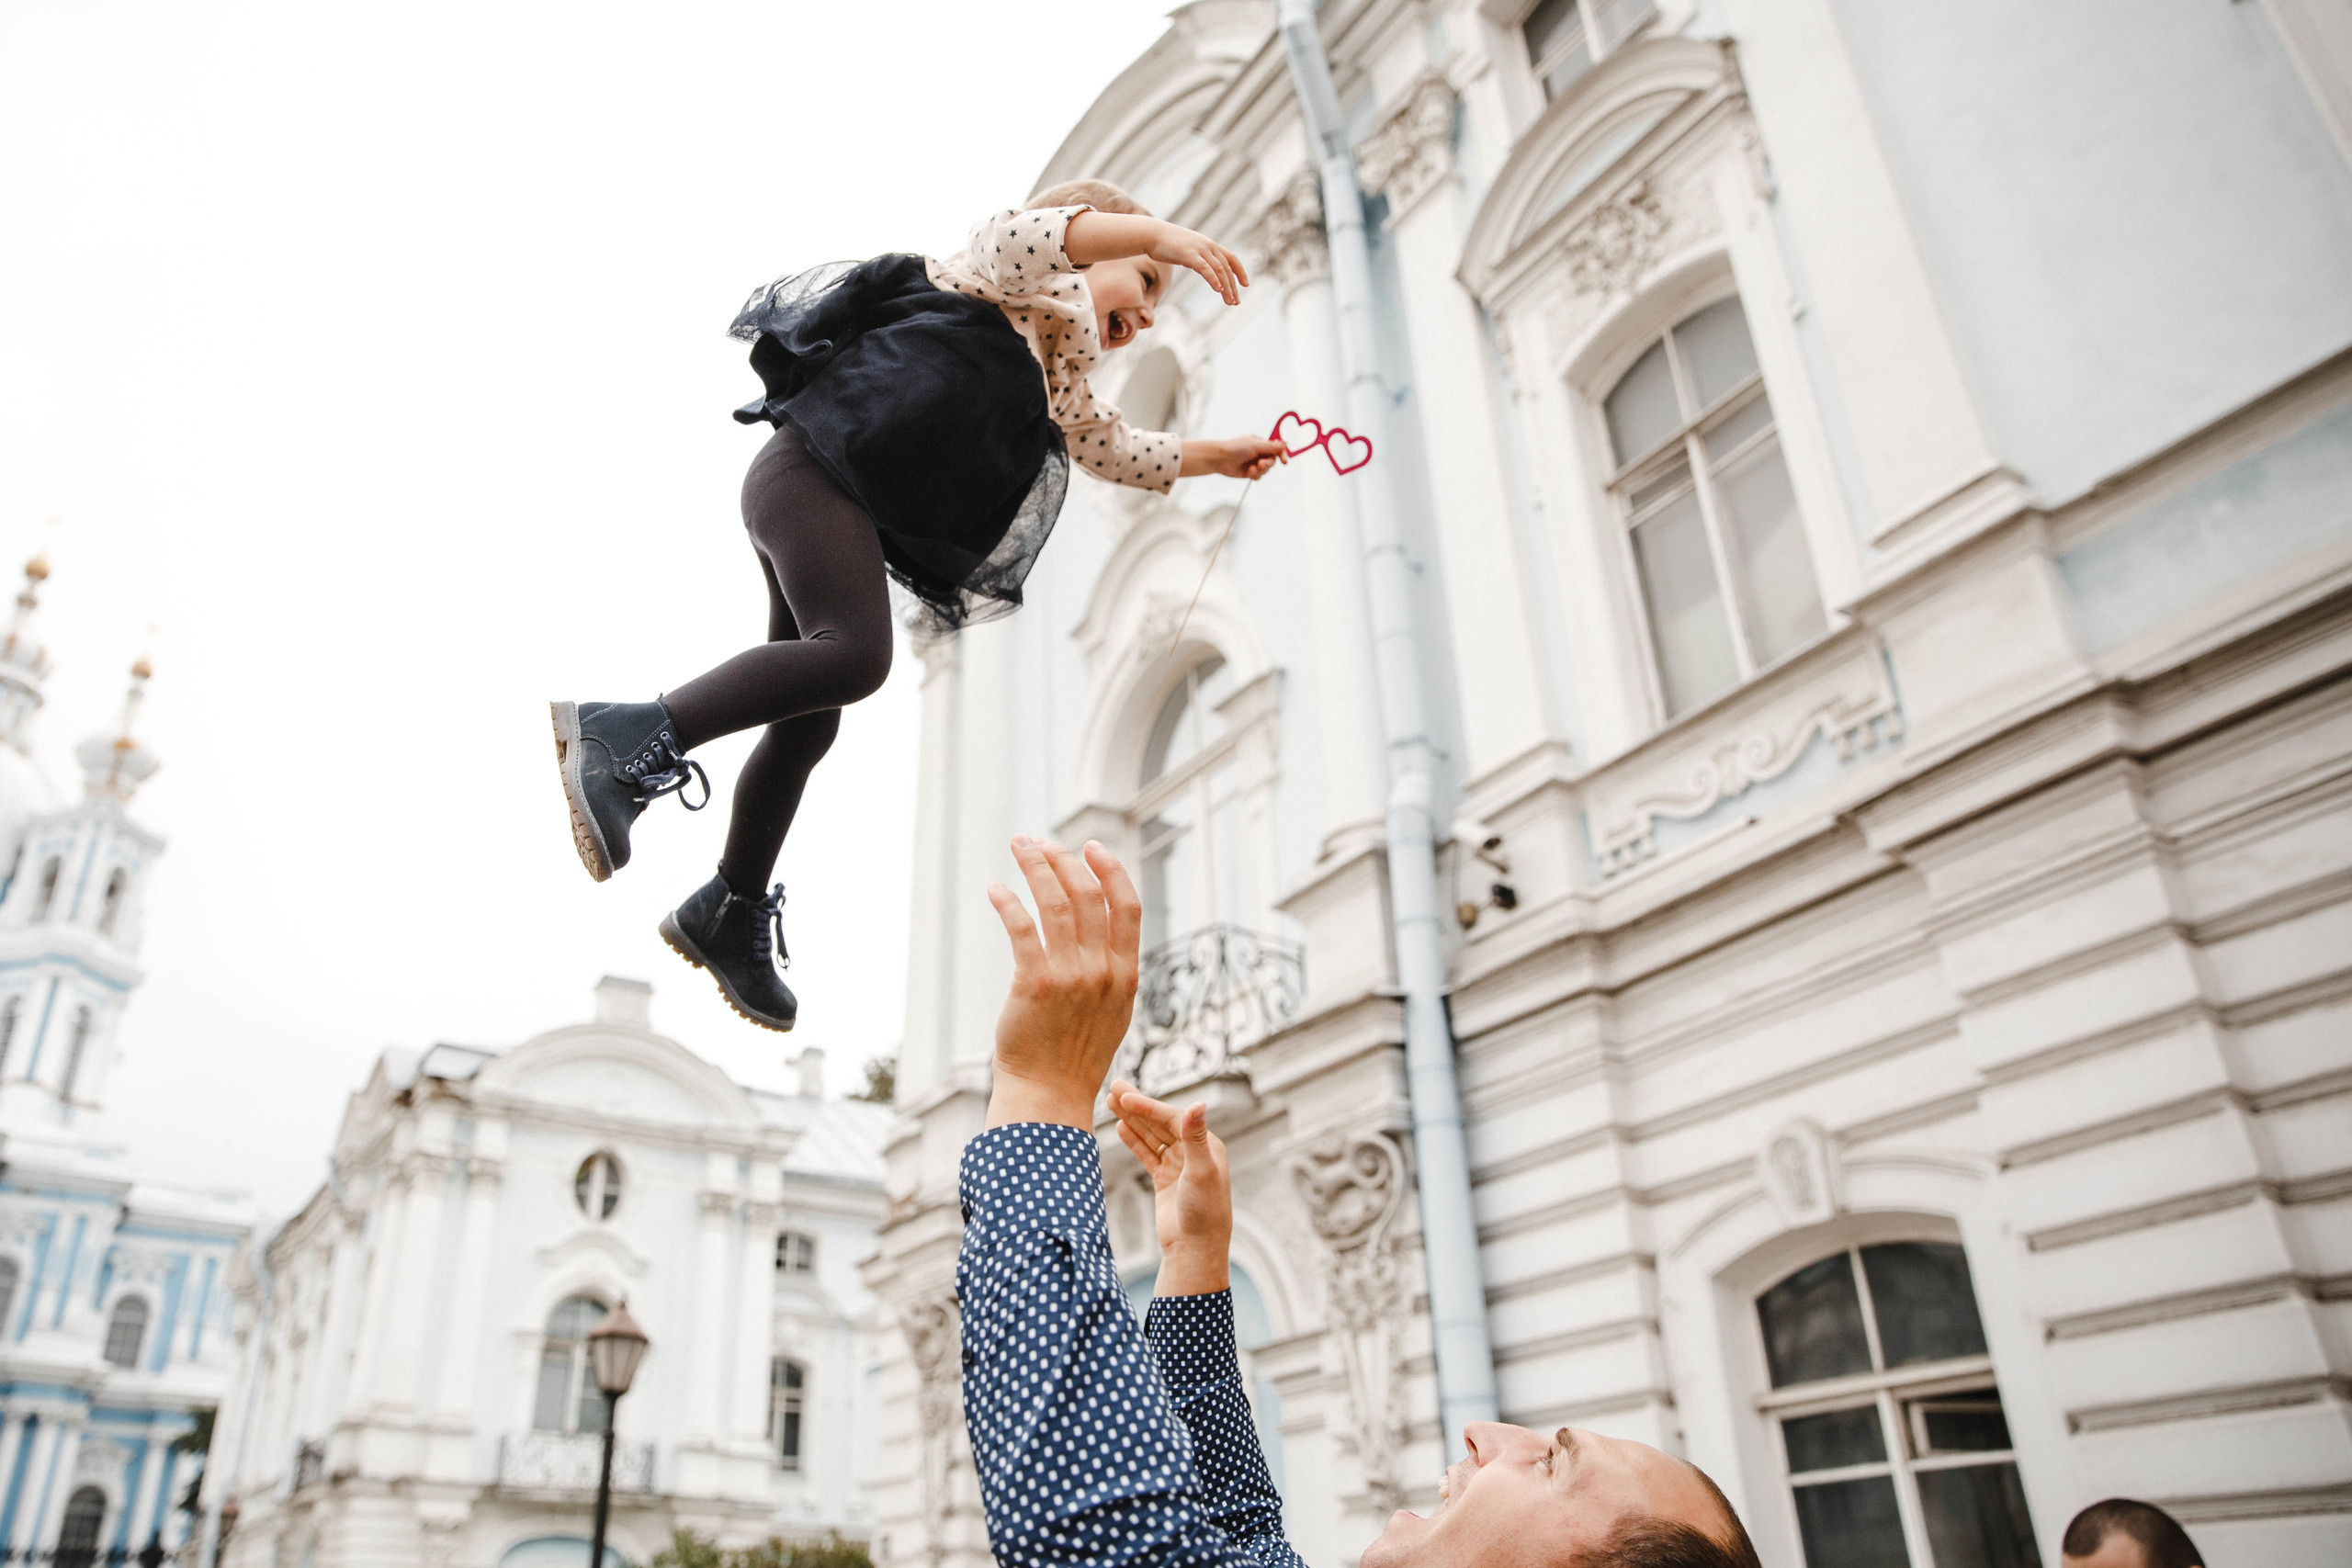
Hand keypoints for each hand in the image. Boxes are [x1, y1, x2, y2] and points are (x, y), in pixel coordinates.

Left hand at [983, 837, 1142, 1129]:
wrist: (1048, 1095)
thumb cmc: (1075, 1056)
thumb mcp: (1111, 1012)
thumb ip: (1112, 971)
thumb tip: (1101, 931)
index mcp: (1126, 975)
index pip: (1127, 906)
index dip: (1110, 870)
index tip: (1090, 846)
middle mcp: (1103, 971)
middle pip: (1087, 894)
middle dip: (1062, 858)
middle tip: (1039, 842)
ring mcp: (1071, 977)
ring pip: (1055, 902)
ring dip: (1035, 866)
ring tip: (1019, 846)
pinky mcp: (1034, 983)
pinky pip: (1021, 927)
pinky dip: (1008, 901)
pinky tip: (996, 889)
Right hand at [1109, 1081, 1232, 1296]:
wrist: (1194, 1249)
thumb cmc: (1204, 1212)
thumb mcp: (1201, 1172)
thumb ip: (1195, 1137)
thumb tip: (1198, 1102)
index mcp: (1207, 1145)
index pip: (1173, 1118)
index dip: (1147, 1106)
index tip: (1124, 1097)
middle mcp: (1193, 1151)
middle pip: (1160, 1122)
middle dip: (1137, 1105)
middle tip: (1113, 1086)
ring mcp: (1177, 1165)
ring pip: (1151, 1136)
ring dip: (1132, 1119)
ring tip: (1110, 1101)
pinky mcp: (1165, 1180)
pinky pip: (1147, 1154)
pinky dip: (1134, 1140)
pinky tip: (1120, 1126)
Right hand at [1146, 221, 1249, 304]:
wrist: (1153, 234)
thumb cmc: (1168, 244)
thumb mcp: (1188, 250)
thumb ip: (1198, 258)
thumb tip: (1202, 267)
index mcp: (1210, 245)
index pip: (1231, 258)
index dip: (1240, 271)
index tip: (1245, 284)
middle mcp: (1208, 246)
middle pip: (1227, 268)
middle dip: (1233, 286)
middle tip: (1236, 302)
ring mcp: (1200, 249)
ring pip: (1219, 270)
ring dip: (1226, 287)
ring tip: (1230, 301)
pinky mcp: (1189, 255)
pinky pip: (1205, 269)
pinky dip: (1213, 279)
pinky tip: (1218, 289)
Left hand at [1181, 436, 1286, 479]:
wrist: (1220, 459)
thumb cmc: (1236, 448)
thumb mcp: (1256, 446)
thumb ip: (1272, 446)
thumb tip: (1286, 443)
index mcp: (1262, 443)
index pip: (1277, 449)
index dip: (1282, 454)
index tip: (1284, 461)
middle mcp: (1259, 453)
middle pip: (1272, 461)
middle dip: (1267, 464)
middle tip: (1260, 464)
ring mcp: (1254, 462)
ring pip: (1266, 470)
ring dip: (1260, 470)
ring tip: (1251, 469)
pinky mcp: (1249, 472)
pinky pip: (1259, 476)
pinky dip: (1254, 475)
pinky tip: (1247, 472)